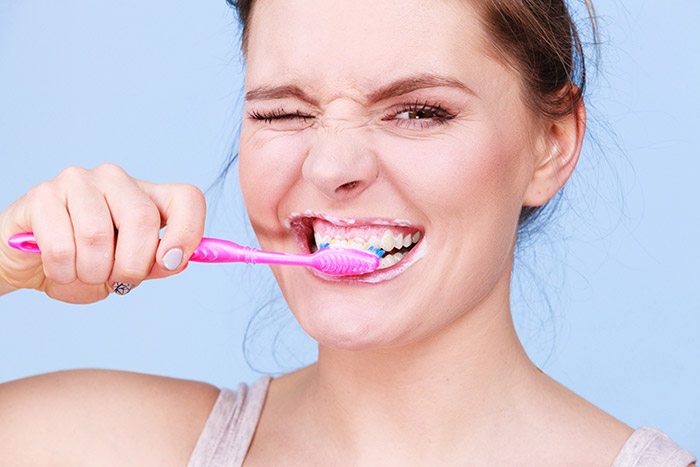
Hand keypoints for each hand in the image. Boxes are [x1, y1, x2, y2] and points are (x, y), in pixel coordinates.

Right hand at [0, 163, 205, 302]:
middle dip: (132, 265)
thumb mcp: (125, 271)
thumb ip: (154, 266)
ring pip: (98, 236)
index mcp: (145, 195)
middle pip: (143, 218)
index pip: (187, 197)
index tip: (172, 262)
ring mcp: (78, 181)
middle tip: (118, 280)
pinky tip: (58, 269)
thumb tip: (179, 261)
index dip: (188, 231)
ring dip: (92, 272)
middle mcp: (115, 180)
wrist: (29, 265)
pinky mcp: (42, 195)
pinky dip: (63, 272)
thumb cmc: (82, 263)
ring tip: (82, 273)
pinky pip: (61, 246)